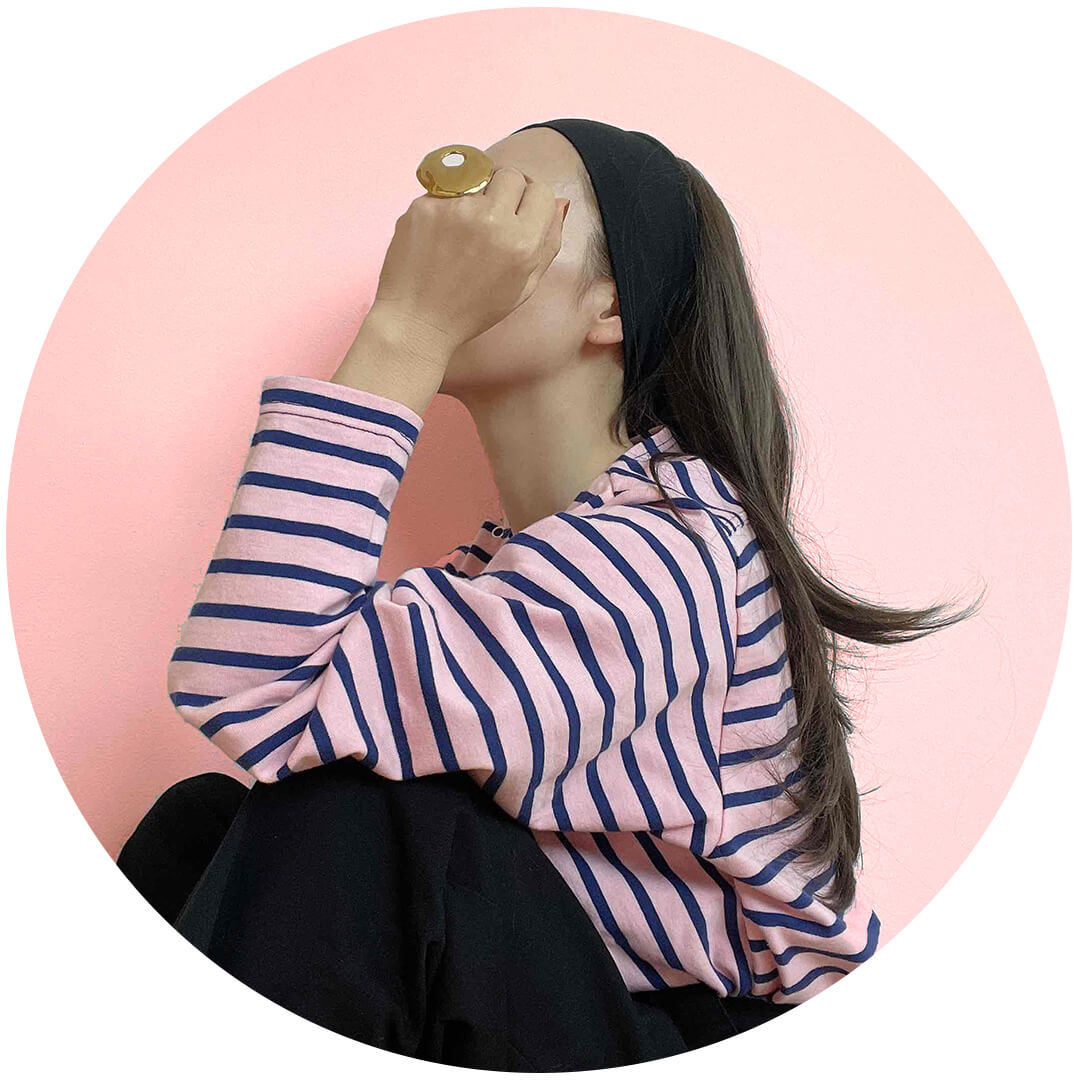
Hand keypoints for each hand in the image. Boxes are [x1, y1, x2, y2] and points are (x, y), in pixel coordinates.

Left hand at [371, 167, 570, 349]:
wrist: (417, 322)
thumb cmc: (472, 310)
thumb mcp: (523, 287)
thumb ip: (547, 244)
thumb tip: (561, 204)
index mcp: (521, 244)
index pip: (541, 191)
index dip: (530, 202)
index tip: (517, 213)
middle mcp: (490, 220)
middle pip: (509, 175)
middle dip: (504, 191)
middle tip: (490, 218)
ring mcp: (454, 209)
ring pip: (474, 179)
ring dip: (473, 197)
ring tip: (460, 233)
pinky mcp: (423, 206)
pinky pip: (442, 192)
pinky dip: (442, 209)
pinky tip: (437, 239)